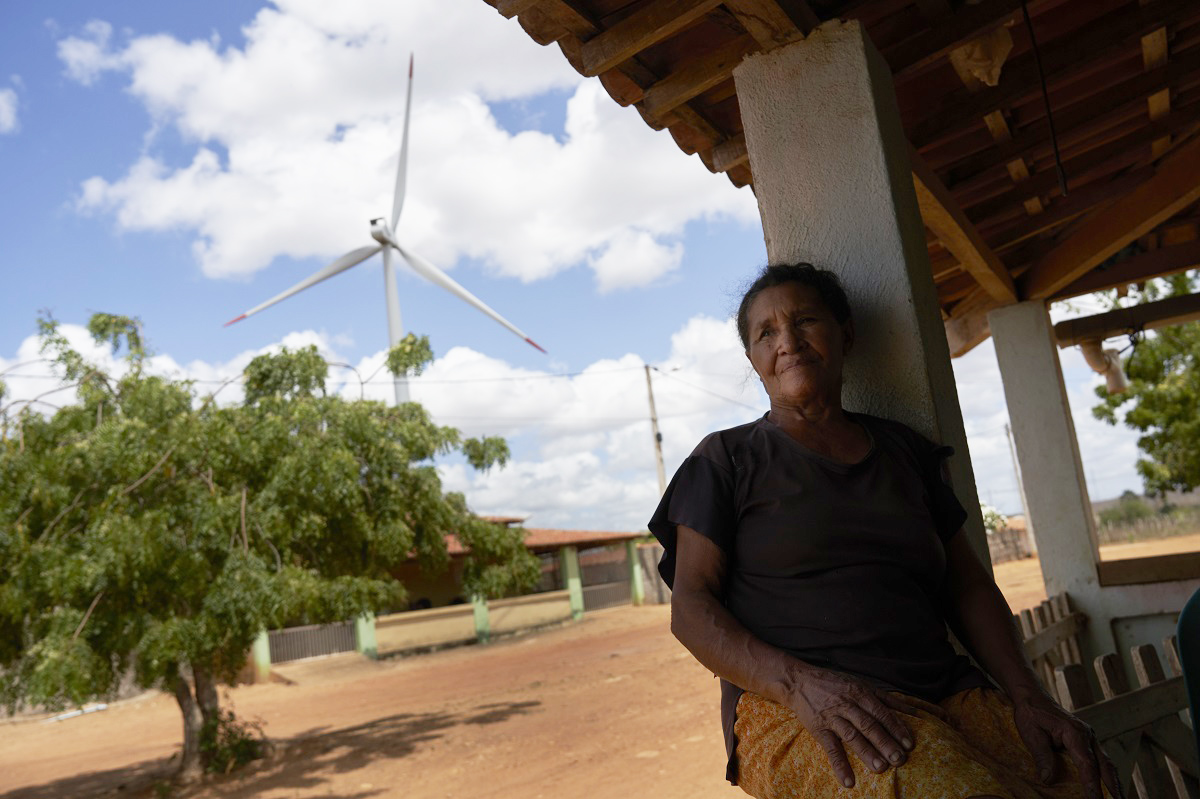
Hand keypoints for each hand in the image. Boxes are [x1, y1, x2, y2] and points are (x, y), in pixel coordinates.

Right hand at [783, 664, 927, 787]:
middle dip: (885, 742)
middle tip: (899, 759)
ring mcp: (832, 717)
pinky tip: (848, 781)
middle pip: (869, 725)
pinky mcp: (818, 728)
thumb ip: (886, 699)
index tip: (909, 744)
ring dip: (866, 752)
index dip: (896, 728)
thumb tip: (913, 711)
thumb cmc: (835, 683)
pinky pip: (830, 748)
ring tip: (880, 768)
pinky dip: (839, 765)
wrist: (798, 681)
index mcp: (860, 693)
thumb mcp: (861, 684)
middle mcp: (847, 704)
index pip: (882, 712)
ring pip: (852, 736)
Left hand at [1011, 690, 1122, 798]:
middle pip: (1105, 765)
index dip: (1092, 783)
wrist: (1033, 697)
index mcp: (1074, 732)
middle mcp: (1087, 735)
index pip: (1087, 763)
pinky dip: (1106, 775)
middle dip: (1113, 787)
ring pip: (1107, 764)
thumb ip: (1042, 756)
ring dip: (1113, 783)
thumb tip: (1048, 780)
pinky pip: (1100, 760)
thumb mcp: (1031, 734)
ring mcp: (1090, 738)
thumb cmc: (1031, 714)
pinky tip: (1108, 787)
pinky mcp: (1087, 742)